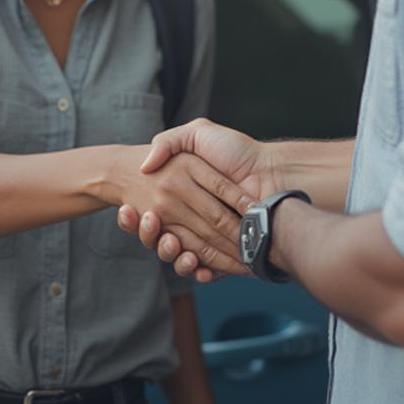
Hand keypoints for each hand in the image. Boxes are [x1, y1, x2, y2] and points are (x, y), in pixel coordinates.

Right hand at [119, 119, 278, 279]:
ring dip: (170, 252)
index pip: (154, 210)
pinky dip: (198, 269)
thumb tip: (146, 165)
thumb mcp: (198, 133)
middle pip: (163, 233)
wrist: (272, 169)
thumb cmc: (236, 149)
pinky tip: (195, 262)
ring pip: (179, 252)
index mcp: (183, 191)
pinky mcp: (223, 250)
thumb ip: (169, 142)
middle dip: (151, 234)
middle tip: (150, 221)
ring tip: (170, 239)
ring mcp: (206, 234)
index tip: (130, 211)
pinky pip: (203, 266)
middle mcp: (191, 213)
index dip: (140, 216)